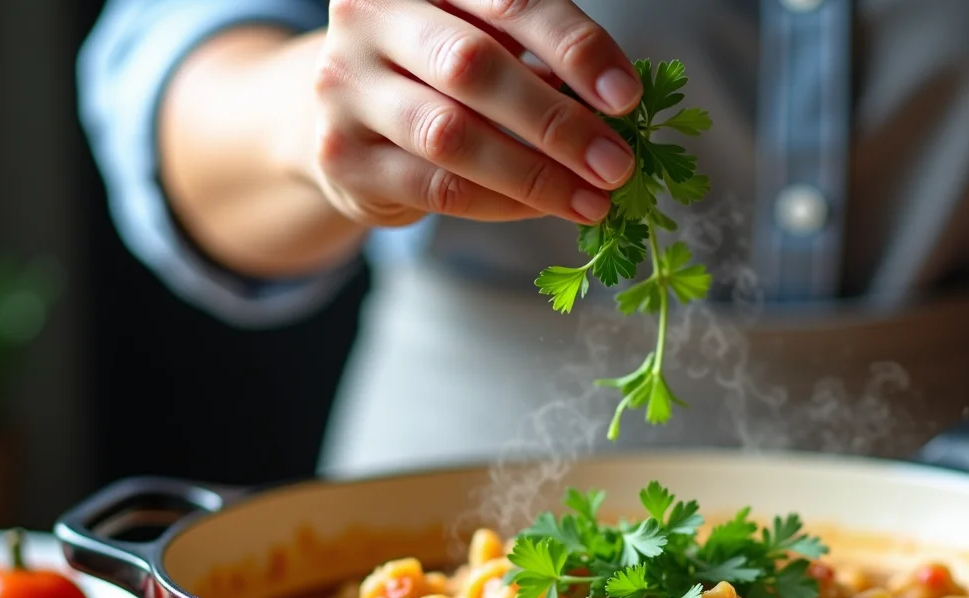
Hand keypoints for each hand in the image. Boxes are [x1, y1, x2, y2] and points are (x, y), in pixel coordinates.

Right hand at [310, 0, 639, 227]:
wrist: (346, 119)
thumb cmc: (438, 72)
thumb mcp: (484, 37)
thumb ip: (537, 54)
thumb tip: (617, 106)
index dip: (574, 47)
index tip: (626, 97)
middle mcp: (370, 16)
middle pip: (473, 67)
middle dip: (557, 122)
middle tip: (616, 164)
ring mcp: (344, 86)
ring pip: (450, 135)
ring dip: (533, 174)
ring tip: (591, 200)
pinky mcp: (342, 155)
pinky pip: (435, 187)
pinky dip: (500, 202)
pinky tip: (542, 208)